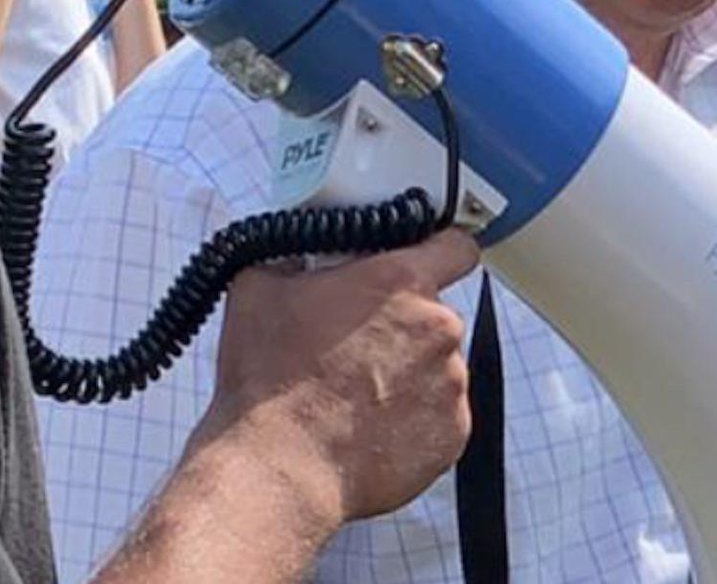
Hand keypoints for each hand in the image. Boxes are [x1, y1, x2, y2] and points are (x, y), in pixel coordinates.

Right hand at [196, 229, 478, 534]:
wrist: (278, 471)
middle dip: (404, 324)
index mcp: (403, 281)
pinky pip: (440, 414)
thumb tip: (296, 249)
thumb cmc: (268, 381)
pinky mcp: (453, 433)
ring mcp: (451, 383)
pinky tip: (369, 428)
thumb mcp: (260, 289)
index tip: (423, 263)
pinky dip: (414, 419)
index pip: (455, 246)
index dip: (440, 251)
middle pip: (436, 314)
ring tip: (356, 397)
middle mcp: (439, 327)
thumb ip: (292, 254)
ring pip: (438, 366)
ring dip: (409, 373)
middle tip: (358, 346)